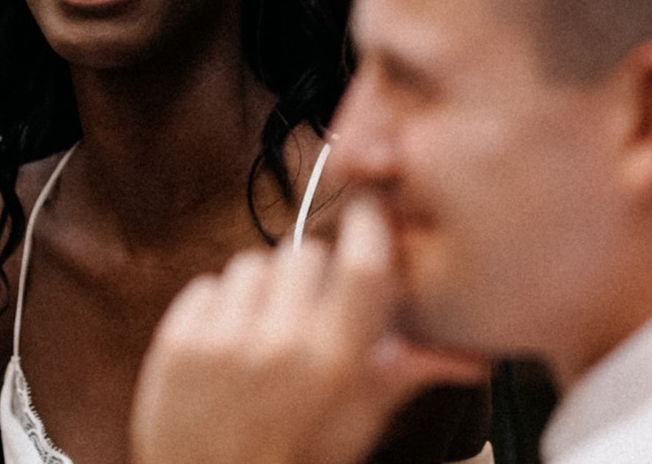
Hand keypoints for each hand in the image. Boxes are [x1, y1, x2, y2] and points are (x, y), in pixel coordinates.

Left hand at [131, 200, 486, 463]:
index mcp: (336, 365)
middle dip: (310, 276)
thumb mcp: (357, 427)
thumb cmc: (294, 461)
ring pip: (253, 264)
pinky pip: (208, 285)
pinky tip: (226, 349)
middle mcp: (281, 345)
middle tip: (306, 316)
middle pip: (305, 253)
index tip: (368, 213)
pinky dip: (218, 307)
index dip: (369, 225)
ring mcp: (224, 342)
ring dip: (262, 290)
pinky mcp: (178, 342)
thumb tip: (473, 356)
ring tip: (263, 337)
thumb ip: (406, 374)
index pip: (363, 262)